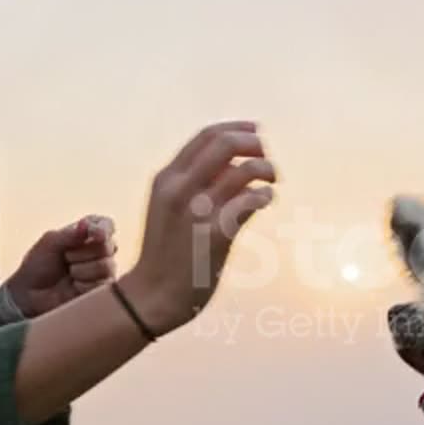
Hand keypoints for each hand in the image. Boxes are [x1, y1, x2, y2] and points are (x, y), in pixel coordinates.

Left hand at [5, 214, 118, 317]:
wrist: (30, 294)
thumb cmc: (38, 266)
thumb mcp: (50, 242)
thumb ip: (71, 233)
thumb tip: (88, 225)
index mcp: (87, 234)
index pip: (107, 225)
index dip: (103, 228)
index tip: (93, 233)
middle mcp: (99, 251)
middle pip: (108, 246)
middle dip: (83, 252)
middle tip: (66, 258)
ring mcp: (102, 271)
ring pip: (106, 265)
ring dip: (81, 270)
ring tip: (69, 273)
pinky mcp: (102, 290)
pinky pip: (102, 283)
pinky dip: (84, 284)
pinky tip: (74, 286)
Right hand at [120, 120, 276, 335]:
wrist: (152, 295)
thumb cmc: (167, 252)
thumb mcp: (169, 207)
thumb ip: (193, 183)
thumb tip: (234, 164)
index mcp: (168, 178)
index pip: (207, 135)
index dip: (238, 129)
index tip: (256, 133)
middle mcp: (180, 189)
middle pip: (225, 145)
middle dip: (255, 144)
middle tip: (267, 158)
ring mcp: (197, 212)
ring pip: (243, 171)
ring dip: (266, 170)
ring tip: (272, 181)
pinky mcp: (215, 236)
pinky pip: (249, 202)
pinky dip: (264, 195)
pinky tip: (266, 200)